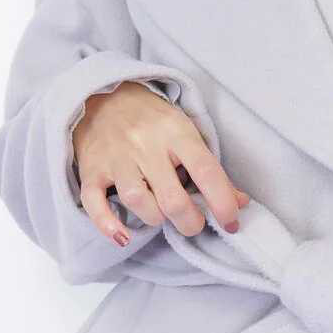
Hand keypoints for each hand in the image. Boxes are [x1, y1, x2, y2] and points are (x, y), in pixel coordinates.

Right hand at [72, 80, 250, 247]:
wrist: (106, 96)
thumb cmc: (155, 121)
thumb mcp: (188, 134)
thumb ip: (213, 171)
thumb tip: (239, 203)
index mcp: (177, 133)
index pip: (206, 170)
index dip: (222, 201)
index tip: (231, 222)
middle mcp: (146, 144)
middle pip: (171, 197)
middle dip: (189, 222)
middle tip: (194, 224)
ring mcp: (117, 157)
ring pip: (137, 200)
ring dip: (154, 219)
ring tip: (162, 216)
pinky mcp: (92, 169)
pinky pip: (94, 202)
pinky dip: (108, 224)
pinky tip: (123, 237)